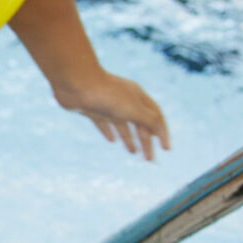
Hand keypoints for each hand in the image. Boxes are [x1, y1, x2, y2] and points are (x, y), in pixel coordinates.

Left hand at [53, 70, 169, 161]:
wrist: (76, 83)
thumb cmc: (107, 95)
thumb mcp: (133, 110)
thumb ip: (149, 120)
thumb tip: (160, 130)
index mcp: (138, 97)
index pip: (156, 116)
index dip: (163, 132)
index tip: (166, 149)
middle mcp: (125, 100)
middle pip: (140, 123)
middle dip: (146, 141)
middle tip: (149, 159)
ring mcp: (108, 105)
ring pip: (123, 124)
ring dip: (130, 138)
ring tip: (134, 152)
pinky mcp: (92, 109)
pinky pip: (104, 123)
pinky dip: (109, 131)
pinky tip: (111, 140)